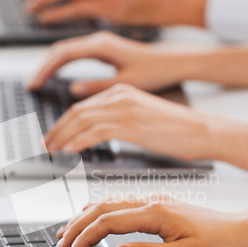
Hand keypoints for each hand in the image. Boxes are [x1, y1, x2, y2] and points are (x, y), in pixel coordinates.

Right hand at [30, 32, 188, 95]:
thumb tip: (73, 89)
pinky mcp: (105, 48)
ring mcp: (101, 42)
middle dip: (43, 67)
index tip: (33, 84)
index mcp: (101, 46)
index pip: (62, 54)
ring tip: (39, 80)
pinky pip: (76, 52)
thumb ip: (97, 86)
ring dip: (51, 64)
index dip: (44, 70)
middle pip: (60, 49)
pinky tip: (59, 73)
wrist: (175, 61)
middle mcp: (98, 40)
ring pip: (67, 49)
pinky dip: (63, 63)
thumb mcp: (125, 83)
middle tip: (31, 85)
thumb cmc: (156, 71)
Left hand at [44, 84, 211, 160]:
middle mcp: (120, 95)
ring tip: (51, 152)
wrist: (203, 130)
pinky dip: (77, 143)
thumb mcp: (143, 120)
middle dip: (56, 131)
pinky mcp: (131, 123)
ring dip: (62, 138)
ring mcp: (125, 107)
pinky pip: (95, 132)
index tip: (53, 138)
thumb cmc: (178, 130)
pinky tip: (68, 153)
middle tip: (44, 147)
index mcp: (121, 92)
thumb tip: (100, 133)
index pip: (83, 107)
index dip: (63, 124)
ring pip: (81, 120)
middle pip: (77, 111)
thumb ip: (119, 122)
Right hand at [54, 200, 247, 246]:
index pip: (106, 221)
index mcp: (155, 212)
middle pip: (100, 208)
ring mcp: (152, 201)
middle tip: (59, 244)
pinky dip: (99, 214)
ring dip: (84, 218)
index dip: (83, 237)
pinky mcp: (156, 206)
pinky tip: (93, 221)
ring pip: (107, 203)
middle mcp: (150, 201)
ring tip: (67, 233)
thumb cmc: (219, 244)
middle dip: (76, 226)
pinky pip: (118, 205)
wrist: (241, 231)